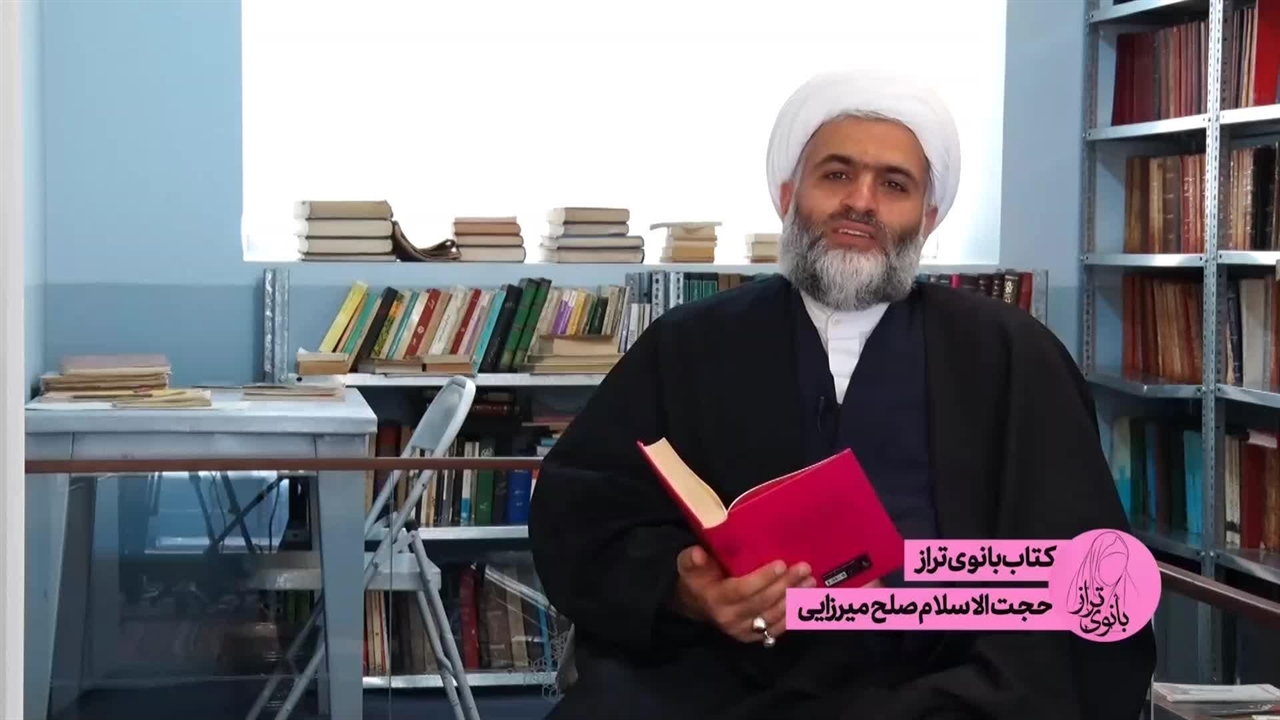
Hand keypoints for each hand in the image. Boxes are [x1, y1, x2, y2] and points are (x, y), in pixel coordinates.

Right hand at [670, 545, 816, 643]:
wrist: (696, 606)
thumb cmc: (697, 580)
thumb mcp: (689, 566)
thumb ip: (692, 559)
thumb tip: (698, 554)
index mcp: (715, 599)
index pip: (742, 590)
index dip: (763, 578)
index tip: (781, 564)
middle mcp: (730, 619)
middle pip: (763, 602)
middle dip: (785, 585)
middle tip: (804, 568)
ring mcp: (743, 631)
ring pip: (773, 615)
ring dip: (794, 599)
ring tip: (810, 581)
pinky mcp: (753, 637)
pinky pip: (776, 628)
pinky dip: (793, 615)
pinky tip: (805, 600)